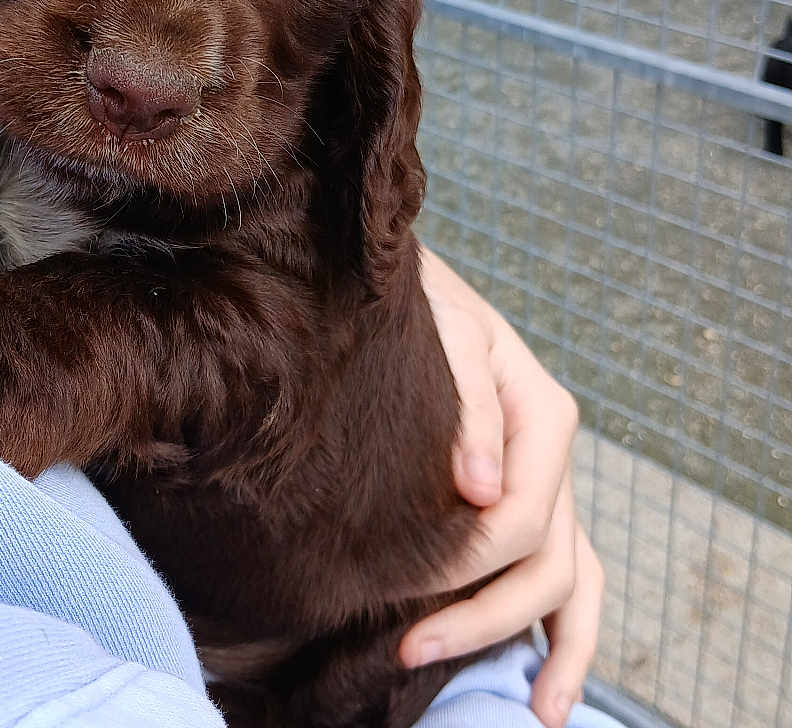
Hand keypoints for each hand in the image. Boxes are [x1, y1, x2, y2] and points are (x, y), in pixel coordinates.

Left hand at [398, 248, 603, 727]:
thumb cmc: (422, 307)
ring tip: (537, 711)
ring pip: (571, 576)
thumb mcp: (447, 335)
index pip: (526, 515)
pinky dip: (562, 624)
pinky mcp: (529, 493)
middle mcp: (553, 454)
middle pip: (546, 558)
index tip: (406, 599)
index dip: (472, 567)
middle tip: (411, 651)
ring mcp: (547, 479)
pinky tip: (545, 671)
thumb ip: (467, 408)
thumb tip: (482, 491)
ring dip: (556, 646)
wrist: (414, 291)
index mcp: (543, 413)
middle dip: (485, 615)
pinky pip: (563, 567)